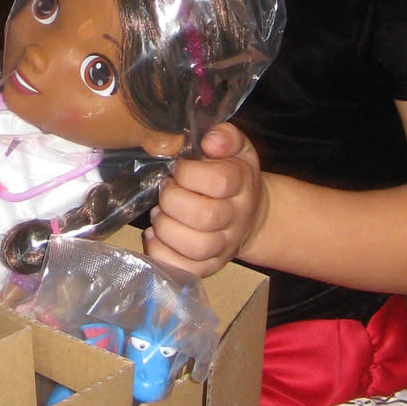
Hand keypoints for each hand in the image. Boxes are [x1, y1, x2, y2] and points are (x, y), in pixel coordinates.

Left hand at [144, 123, 265, 277]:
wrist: (250, 214)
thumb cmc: (233, 174)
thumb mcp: (236, 147)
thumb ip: (224, 136)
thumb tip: (209, 141)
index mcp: (242, 183)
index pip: (218, 182)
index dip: (189, 173)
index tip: (178, 168)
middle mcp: (236, 218)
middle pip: (205, 216)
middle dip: (172, 200)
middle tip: (165, 190)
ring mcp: (225, 246)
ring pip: (196, 247)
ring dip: (167, 229)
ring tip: (159, 214)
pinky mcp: (209, 266)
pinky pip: (185, 269)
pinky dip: (162, 254)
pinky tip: (156, 236)